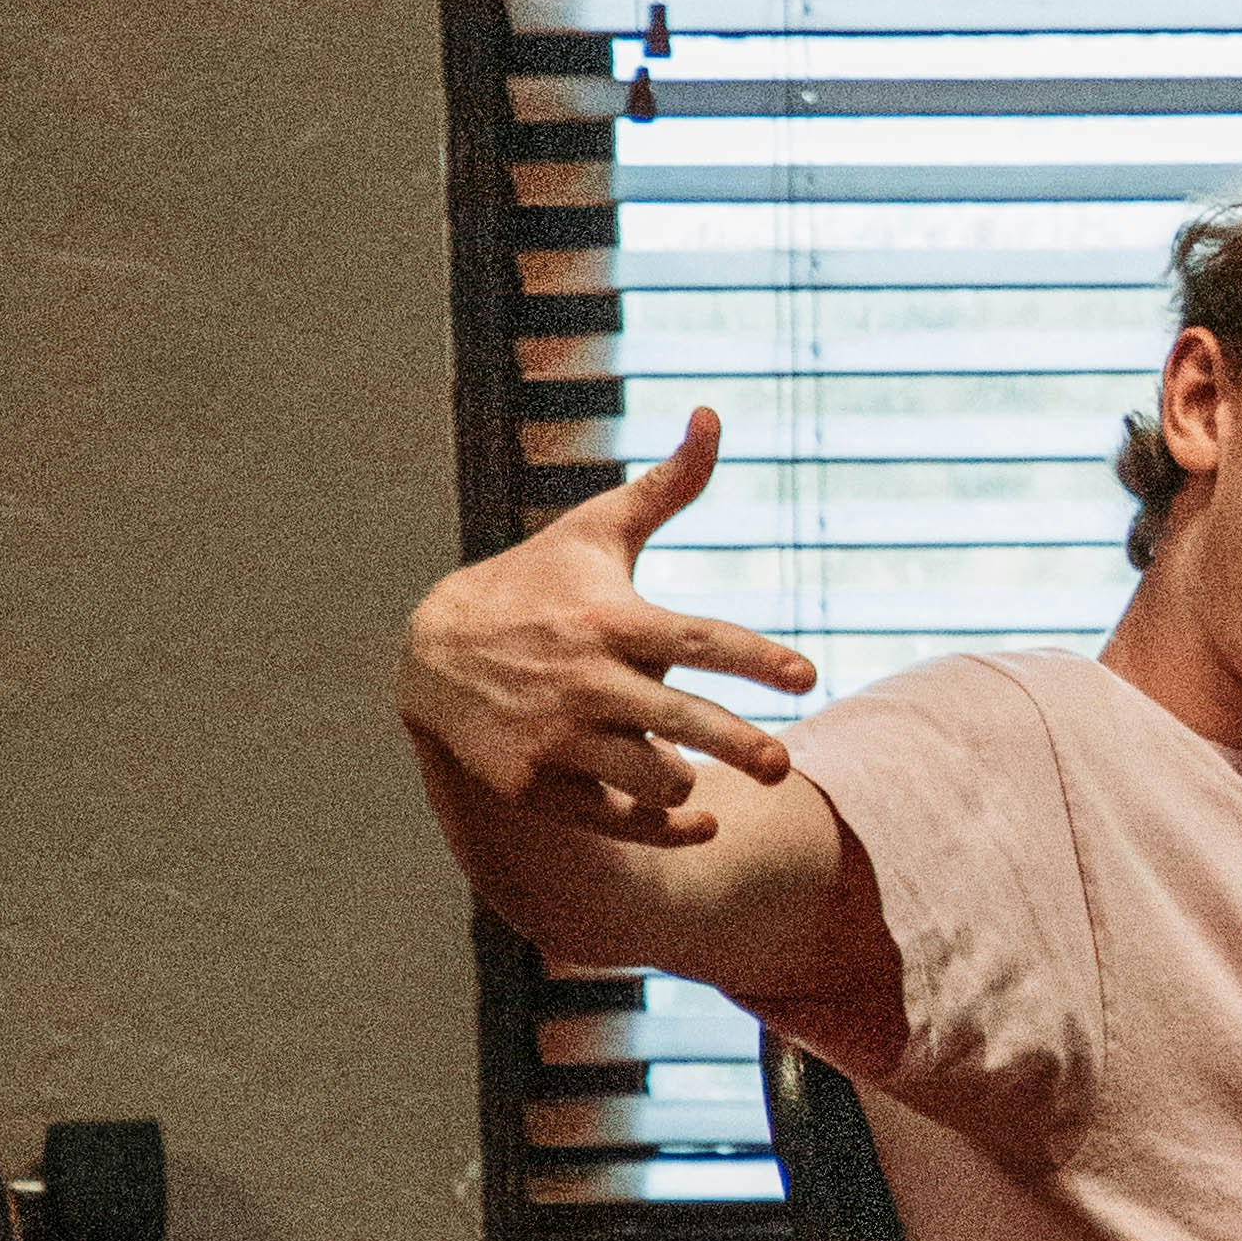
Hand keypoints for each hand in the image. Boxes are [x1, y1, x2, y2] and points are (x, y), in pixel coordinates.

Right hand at [394, 411, 819, 847]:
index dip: (756, 659)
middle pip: (681, 722)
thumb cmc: (537, 585)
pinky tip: (703, 821)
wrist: (433, 653)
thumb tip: (713, 414)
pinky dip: (664, 827)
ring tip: (697, 769)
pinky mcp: (535, 785)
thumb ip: (667, 485)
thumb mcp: (595, 531)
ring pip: (650, 778)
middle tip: (785, 767)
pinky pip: (617, 821)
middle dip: (738, 745)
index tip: (808, 675)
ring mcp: (556, 738)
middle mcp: (585, 680)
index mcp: (610, 619)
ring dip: (686, 780)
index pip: (698, 640)